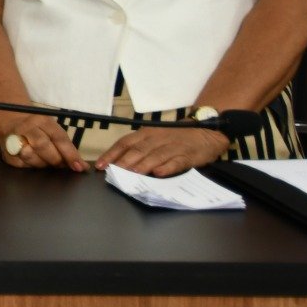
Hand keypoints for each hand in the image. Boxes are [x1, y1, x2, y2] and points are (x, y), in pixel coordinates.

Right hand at [0, 110, 86, 171]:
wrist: (10, 120)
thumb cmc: (37, 126)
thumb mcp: (50, 127)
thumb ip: (63, 143)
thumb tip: (78, 164)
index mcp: (41, 120)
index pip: (58, 138)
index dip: (70, 154)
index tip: (80, 167)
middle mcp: (26, 128)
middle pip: (43, 147)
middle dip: (56, 160)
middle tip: (62, 165)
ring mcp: (14, 140)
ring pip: (32, 157)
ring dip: (44, 164)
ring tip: (47, 161)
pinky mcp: (8, 155)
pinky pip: (24, 166)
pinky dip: (33, 166)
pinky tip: (34, 160)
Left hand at [96, 127, 230, 176]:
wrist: (206, 132)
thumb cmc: (174, 137)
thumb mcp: (154, 138)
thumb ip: (138, 149)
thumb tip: (116, 162)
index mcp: (146, 134)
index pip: (125, 143)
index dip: (112, 154)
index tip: (100, 166)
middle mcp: (157, 139)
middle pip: (138, 150)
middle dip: (124, 162)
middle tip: (113, 174)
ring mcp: (172, 147)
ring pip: (154, 156)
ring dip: (142, 165)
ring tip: (132, 174)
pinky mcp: (187, 156)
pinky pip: (176, 162)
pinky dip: (167, 168)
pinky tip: (158, 173)